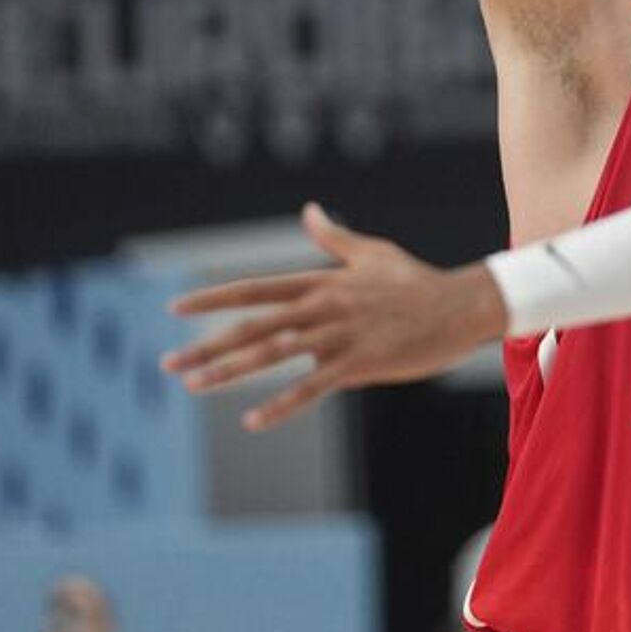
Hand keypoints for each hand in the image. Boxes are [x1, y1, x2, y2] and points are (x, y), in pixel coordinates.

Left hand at [161, 204, 509, 429]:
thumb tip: (309, 210)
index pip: (256, 290)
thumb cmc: (417, 281)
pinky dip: (282, 404)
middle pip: (254, 326)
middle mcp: (324, 306)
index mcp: (322, 282)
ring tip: (194, 385)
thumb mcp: (373, 252)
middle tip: (168, 363)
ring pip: (274, 355)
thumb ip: (334, 237)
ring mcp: (341, 335)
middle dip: (207, 343)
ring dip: (230, 371)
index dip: (214, 298)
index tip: (175, 308)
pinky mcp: (361, 363)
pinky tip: (253, 420)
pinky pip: (313, 387)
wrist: (462, 306)